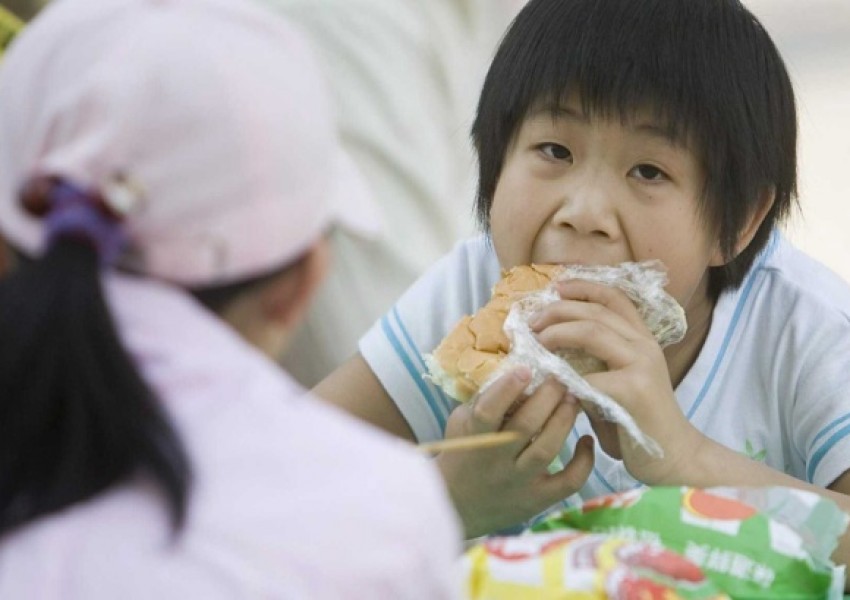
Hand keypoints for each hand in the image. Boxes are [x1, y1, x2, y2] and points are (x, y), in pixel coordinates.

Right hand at [437, 367, 593, 537]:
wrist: (456, 506)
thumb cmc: (461, 455)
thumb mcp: (461, 424)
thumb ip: (483, 401)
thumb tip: (513, 369)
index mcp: (474, 440)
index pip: (488, 412)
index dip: (507, 389)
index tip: (525, 369)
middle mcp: (496, 463)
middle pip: (525, 426)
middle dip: (547, 397)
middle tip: (560, 378)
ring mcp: (519, 483)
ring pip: (547, 449)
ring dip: (564, 420)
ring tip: (573, 399)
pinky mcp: (538, 500)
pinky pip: (568, 482)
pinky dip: (584, 461)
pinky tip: (586, 439)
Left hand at [532, 279, 704, 484]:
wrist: (674, 459)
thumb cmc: (637, 422)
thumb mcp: (615, 382)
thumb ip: (593, 363)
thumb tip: (549, 348)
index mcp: (642, 340)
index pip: (614, 298)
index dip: (584, 287)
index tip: (556, 288)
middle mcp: (645, 346)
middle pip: (596, 311)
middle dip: (558, 310)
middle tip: (532, 320)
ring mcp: (642, 366)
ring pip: (593, 331)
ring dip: (558, 332)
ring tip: (536, 340)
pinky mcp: (635, 391)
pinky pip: (590, 376)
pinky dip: (565, 377)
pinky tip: (550, 384)